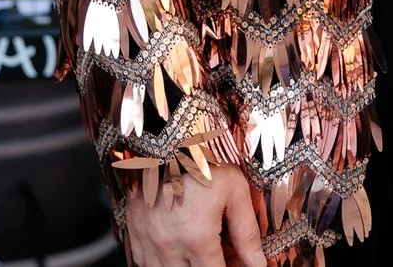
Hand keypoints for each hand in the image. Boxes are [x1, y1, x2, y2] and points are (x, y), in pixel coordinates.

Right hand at [124, 164, 264, 266]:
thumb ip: (247, 233)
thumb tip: (258, 263)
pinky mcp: (134, 233)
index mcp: (196, 238)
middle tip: (220, 253)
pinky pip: (145, 262)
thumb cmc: (200, 160)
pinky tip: (177, 245)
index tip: (236, 263)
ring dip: (186, 266)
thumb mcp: (235, 191)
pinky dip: (163, 260)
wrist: (164, 139)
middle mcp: (168, 246)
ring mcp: (147, 241)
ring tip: (199, 249)